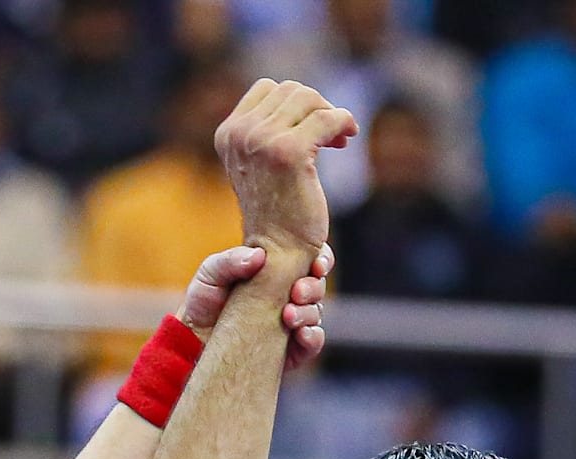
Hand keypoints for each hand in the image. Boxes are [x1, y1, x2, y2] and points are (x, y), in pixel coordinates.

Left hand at [177, 242, 334, 370]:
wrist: (194, 339)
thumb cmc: (204, 300)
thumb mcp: (211, 273)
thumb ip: (231, 260)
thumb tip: (259, 256)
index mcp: (278, 271)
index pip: (310, 259)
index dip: (322, 258)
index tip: (316, 263)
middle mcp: (290, 295)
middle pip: (317, 286)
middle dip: (313, 287)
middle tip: (297, 291)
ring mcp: (293, 322)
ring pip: (316, 313)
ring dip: (309, 312)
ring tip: (288, 314)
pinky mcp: (292, 349)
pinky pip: (313, 343)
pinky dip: (313, 337)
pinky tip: (301, 333)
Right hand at [214, 79, 357, 264]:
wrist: (277, 252)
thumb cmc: (276, 211)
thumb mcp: (260, 163)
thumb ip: (267, 130)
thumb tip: (305, 97)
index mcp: (228, 133)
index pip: (268, 88)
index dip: (295, 103)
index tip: (311, 127)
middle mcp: (240, 133)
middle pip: (291, 90)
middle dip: (316, 107)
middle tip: (332, 134)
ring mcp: (262, 141)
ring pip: (309, 99)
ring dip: (331, 115)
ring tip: (340, 138)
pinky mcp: (290, 152)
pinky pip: (328, 118)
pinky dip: (344, 123)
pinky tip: (347, 138)